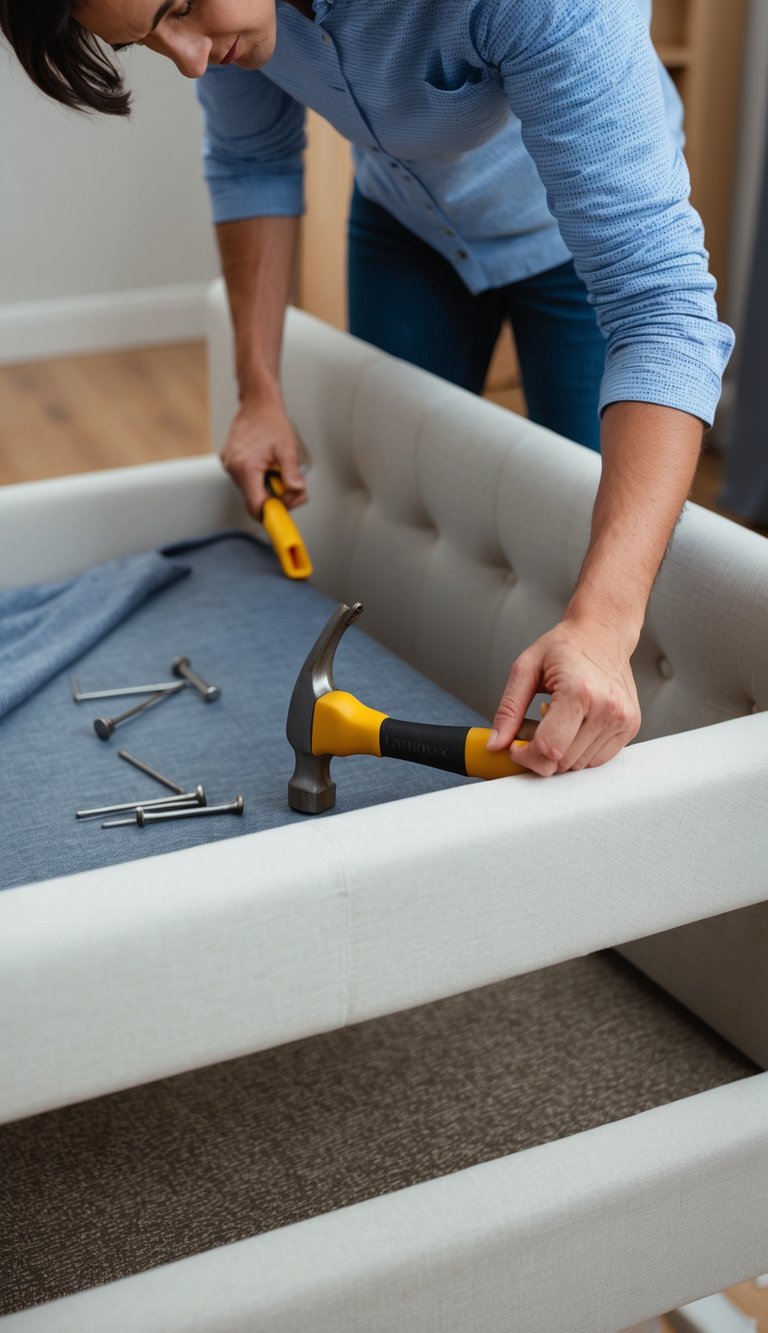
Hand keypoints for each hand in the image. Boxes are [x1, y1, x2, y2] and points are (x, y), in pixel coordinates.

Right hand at [220, 392, 306, 517]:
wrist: (257, 403)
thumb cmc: (270, 421)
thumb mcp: (288, 449)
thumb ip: (292, 474)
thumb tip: (297, 491)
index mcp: (245, 467)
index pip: (256, 506)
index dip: (271, 514)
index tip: (282, 519)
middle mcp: (233, 468)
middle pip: (254, 500)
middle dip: (275, 497)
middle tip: (289, 484)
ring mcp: (229, 465)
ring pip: (251, 491)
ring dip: (267, 486)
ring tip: (277, 468)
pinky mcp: (230, 462)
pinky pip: (246, 480)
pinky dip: (259, 478)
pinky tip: (267, 464)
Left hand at [486, 617, 640, 775]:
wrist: (603, 633)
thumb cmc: (565, 646)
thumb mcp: (525, 669)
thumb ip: (508, 709)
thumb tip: (496, 744)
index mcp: (580, 692)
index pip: (549, 748)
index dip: (526, 756)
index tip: (516, 747)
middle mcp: (607, 708)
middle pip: (563, 761)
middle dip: (540, 754)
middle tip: (535, 727)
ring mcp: (623, 719)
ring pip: (579, 765)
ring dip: (561, 753)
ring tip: (556, 723)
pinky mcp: (631, 726)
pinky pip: (597, 760)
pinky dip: (579, 752)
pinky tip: (574, 727)